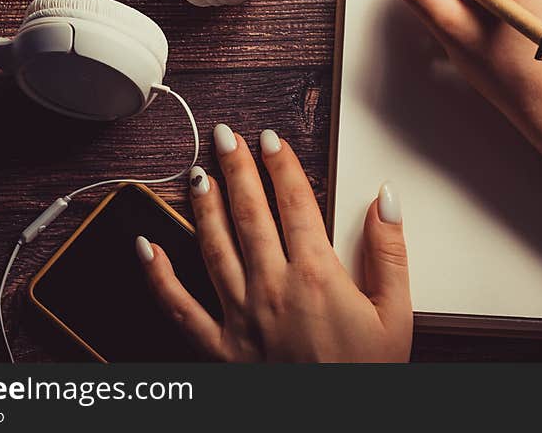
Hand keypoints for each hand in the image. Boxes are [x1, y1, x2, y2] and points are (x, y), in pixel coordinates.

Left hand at [136, 124, 412, 361]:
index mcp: (317, 276)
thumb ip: (390, 252)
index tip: (271, 139)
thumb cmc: (366, 376)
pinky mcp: (219, 348)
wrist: (339, 428)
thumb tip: (386, 199)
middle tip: (225, 136)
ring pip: (214, 246)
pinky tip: (145, 247)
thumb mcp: (396, 315)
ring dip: (204, 205)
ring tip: (198, 173)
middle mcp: (273, 288)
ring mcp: (241, 317)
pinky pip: (179, 308)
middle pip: (250, 213)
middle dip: (236, 168)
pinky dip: (158, 276)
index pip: (296, 202)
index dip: (282, 164)